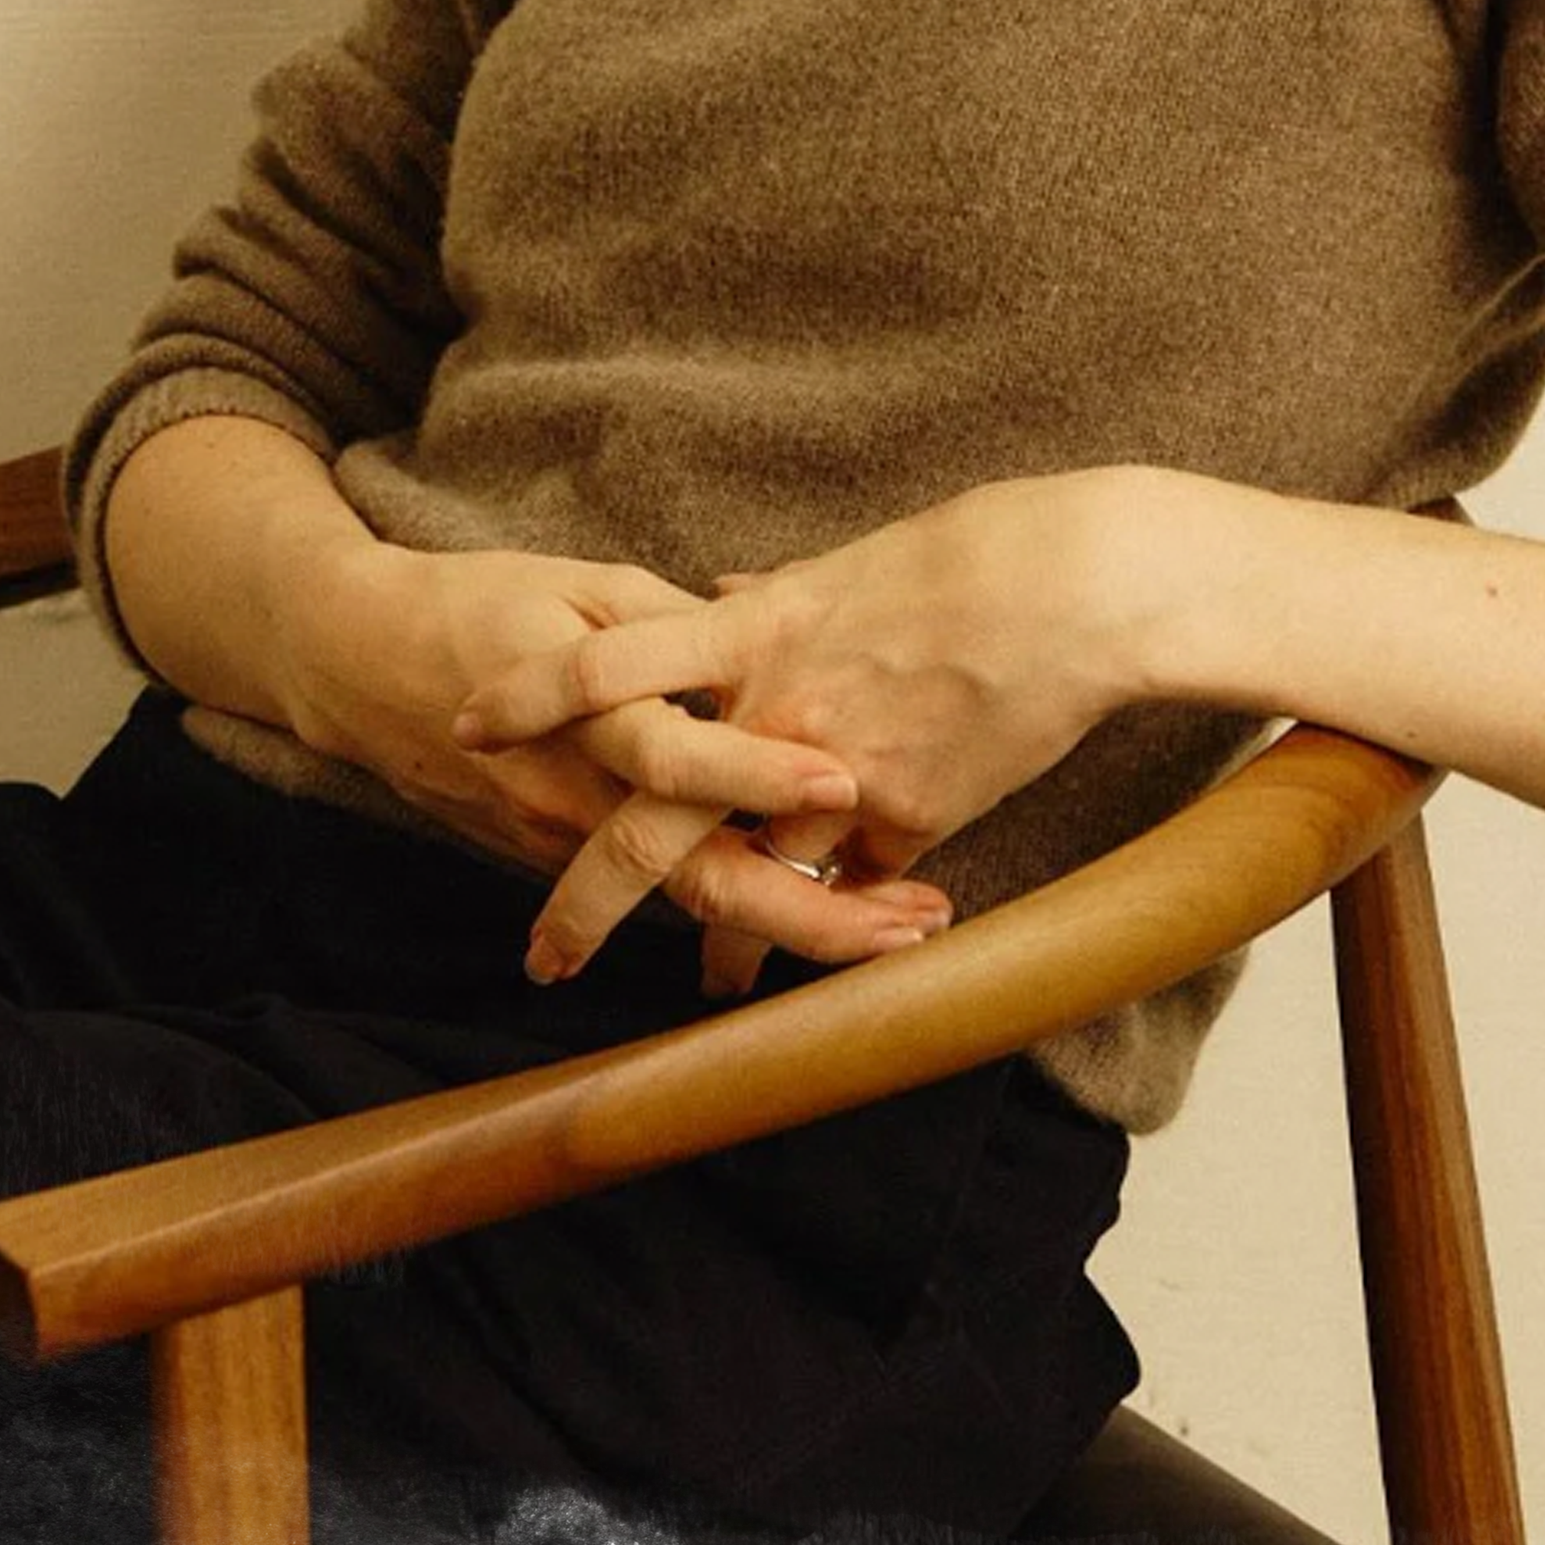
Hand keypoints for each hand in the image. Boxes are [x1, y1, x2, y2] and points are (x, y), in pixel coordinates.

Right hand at [285, 540, 956, 980]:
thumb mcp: (581, 583)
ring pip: (687, 902)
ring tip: (891, 929)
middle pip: (696, 878)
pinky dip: (736, 910)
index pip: (677, 760)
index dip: (760, 775)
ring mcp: (563, 838)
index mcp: (586, 713)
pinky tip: (821, 913)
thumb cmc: (478, 602)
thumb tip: (767, 643)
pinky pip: (656, 891)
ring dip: (791, 923)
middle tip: (906, 925)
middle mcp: (576, 795)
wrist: (356, 661)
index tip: (847, 785)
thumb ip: (675, 625)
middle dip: (807, 915)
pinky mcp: (553, 854)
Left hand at [451, 469, 1151, 989]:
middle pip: (650, 820)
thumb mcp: (850, 564)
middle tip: (541, 955)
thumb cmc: (972, 553)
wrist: (1078, 587)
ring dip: (718, 945)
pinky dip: (839, 927)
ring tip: (699, 990)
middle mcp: (775, 714)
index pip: (607, 663)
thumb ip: (775, 599)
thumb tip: (726, 591)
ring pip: (746, 886)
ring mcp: (838, 777)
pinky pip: (850, 893)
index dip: (530, 694)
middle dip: (584, 898)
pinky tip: (837, 954)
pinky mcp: (910, 820)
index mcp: (754, 629)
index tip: (466, 722)